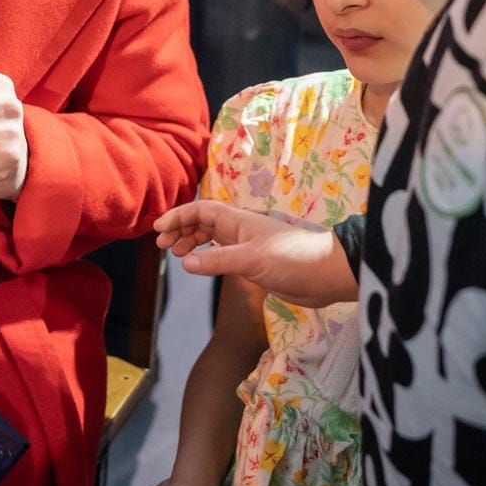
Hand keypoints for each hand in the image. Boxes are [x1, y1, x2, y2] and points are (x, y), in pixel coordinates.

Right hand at [154, 201, 357, 307]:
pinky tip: (203, 266)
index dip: (178, 216)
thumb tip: (185, 263)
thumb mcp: (251, 260)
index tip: (158, 230)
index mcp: (238, 221)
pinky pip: (223, 255)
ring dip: (193, 243)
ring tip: (177, 255)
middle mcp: (241, 230)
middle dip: (181, 230)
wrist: (327, 275)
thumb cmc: (292, 260)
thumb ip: (217, 261)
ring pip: (212, 238)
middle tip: (163, 247)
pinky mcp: (256, 263)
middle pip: (203, 222)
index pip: (200, 211)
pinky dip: (208, 257)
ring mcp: (248, 246)